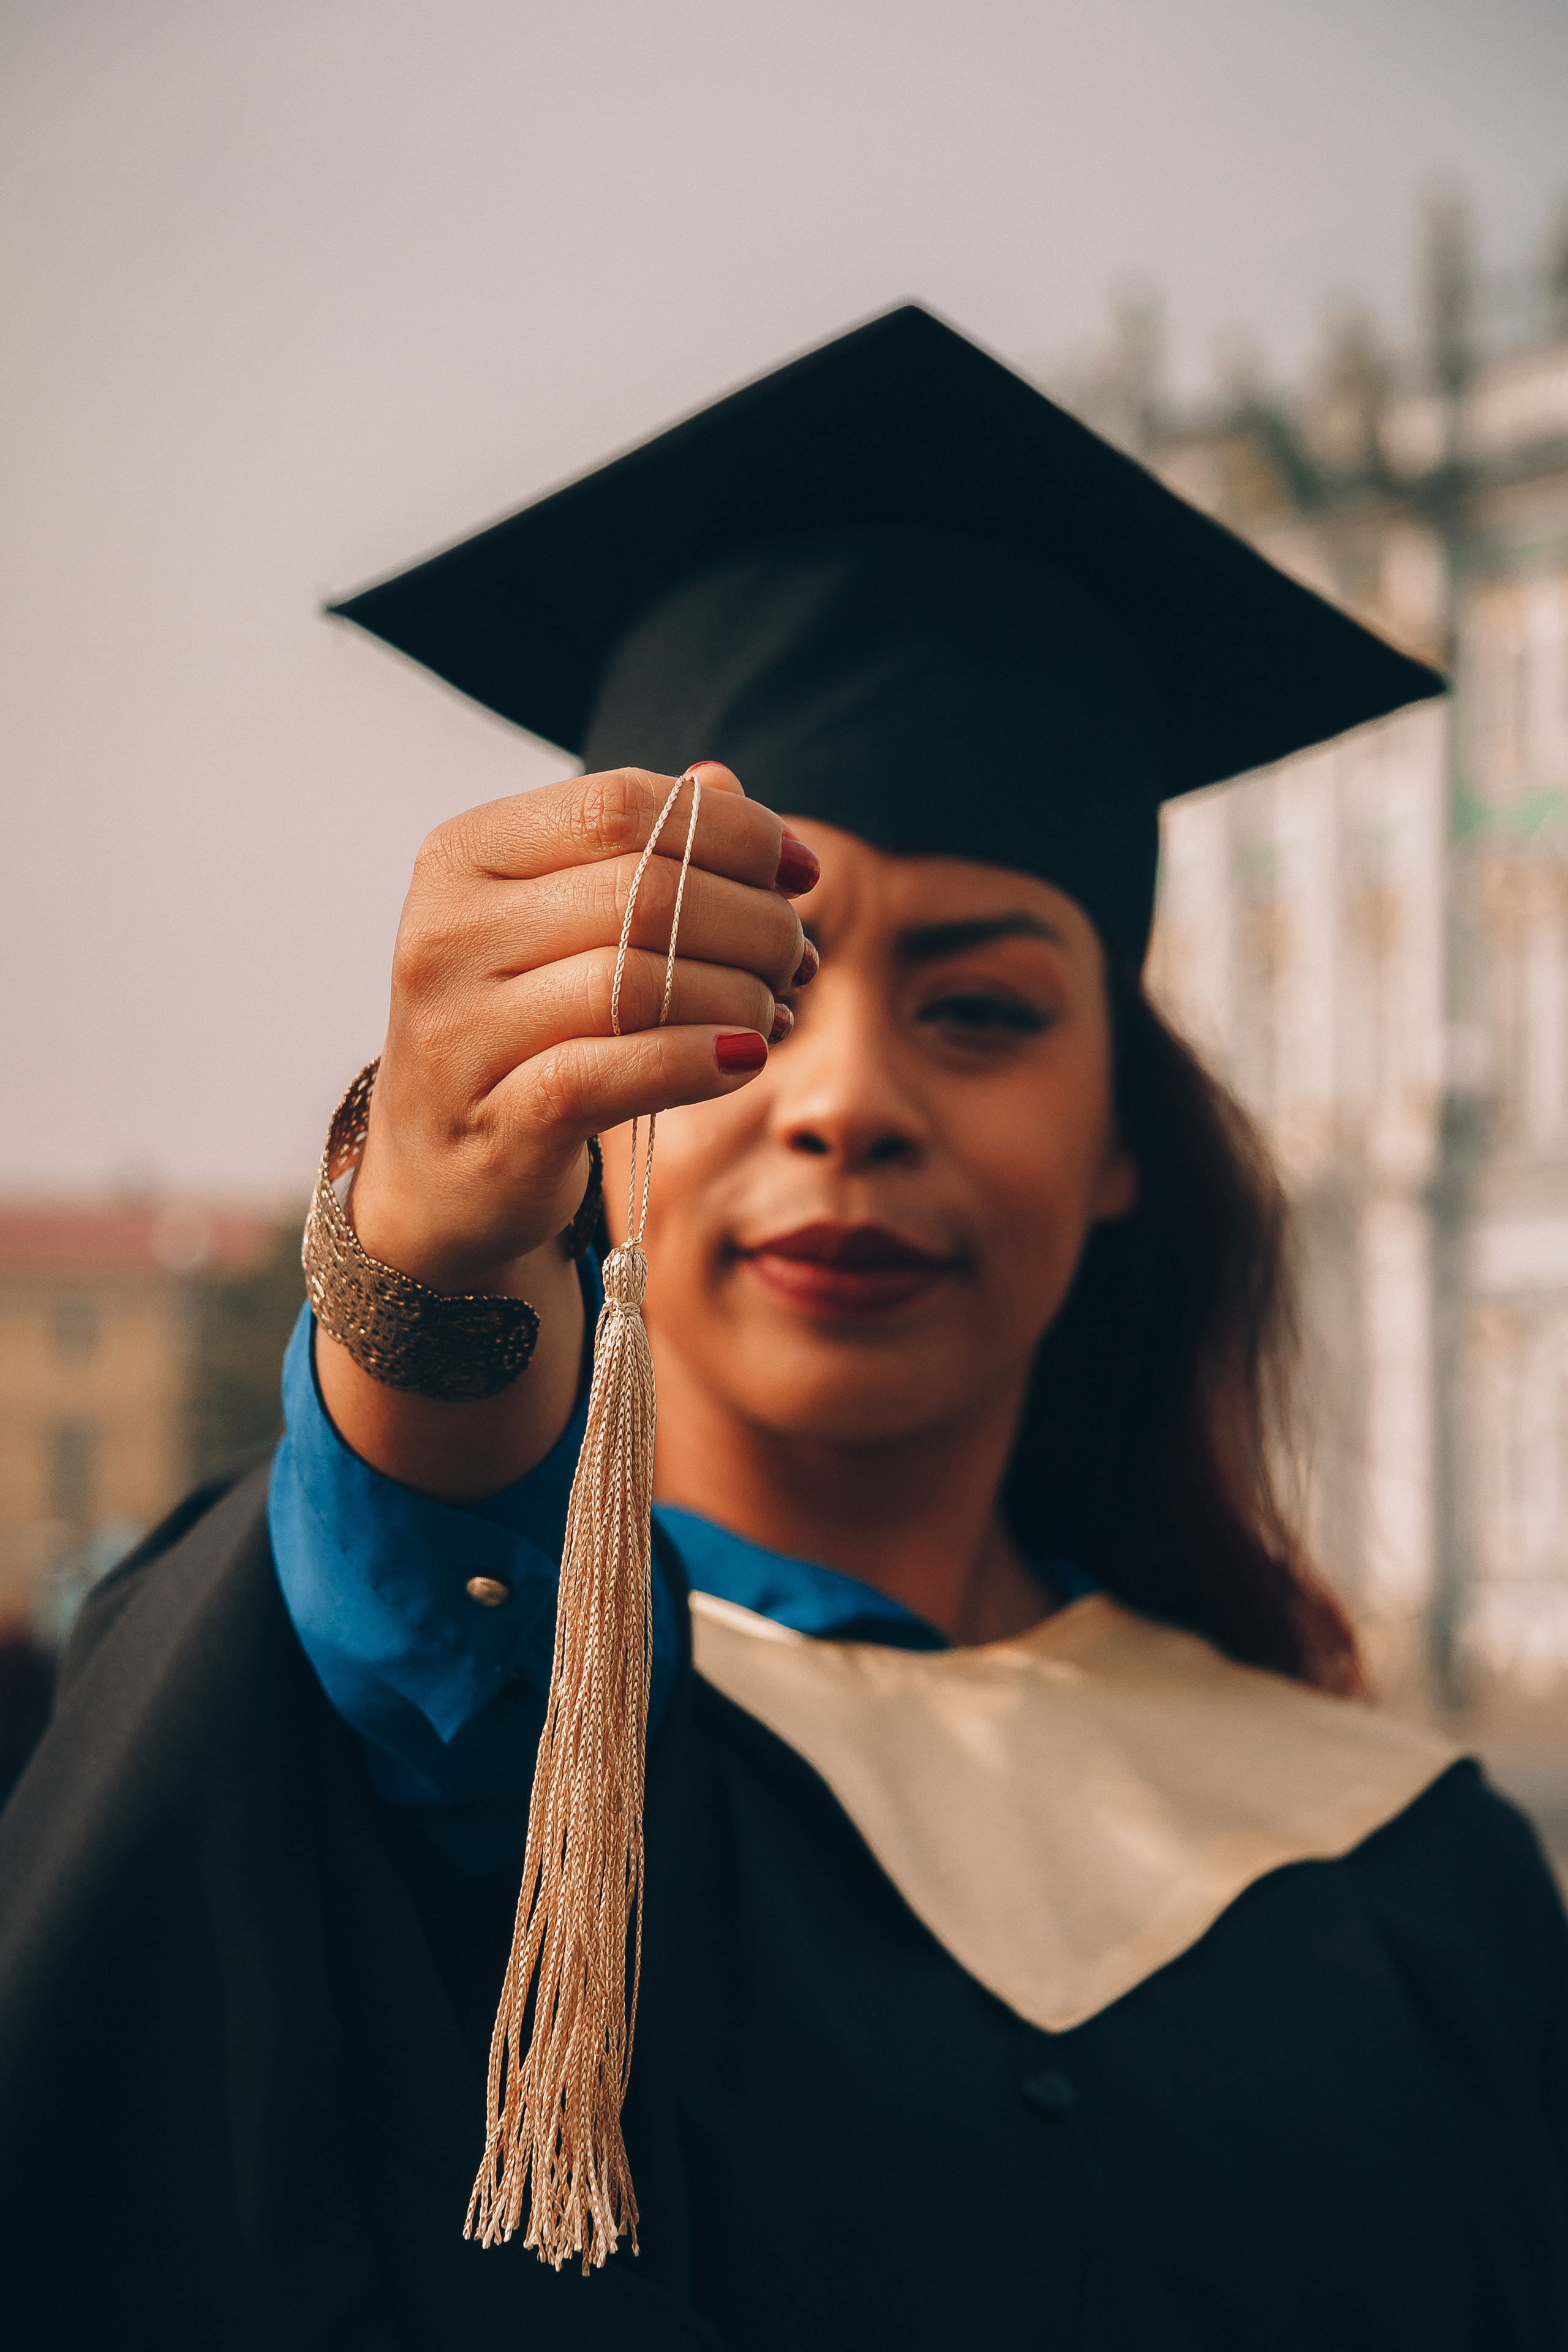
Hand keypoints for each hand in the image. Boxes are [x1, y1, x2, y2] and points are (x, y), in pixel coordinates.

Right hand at [350, 761, 813, 1295]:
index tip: (801, 872)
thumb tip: (726, 785)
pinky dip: (700, 1059)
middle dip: (753, 922)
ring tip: (774, 1010)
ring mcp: (461, 1030)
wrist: (441, 1165)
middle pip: (644, 891)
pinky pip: (618, 1073)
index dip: (734, 830)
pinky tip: (746, 1056)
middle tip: (796, 958)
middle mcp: (447, 931)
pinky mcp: (497, 1121)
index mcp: (465, 854)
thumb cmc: (524, 1026)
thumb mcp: (565, 924)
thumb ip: (640, 850)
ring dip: (739, 995)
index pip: (620, 805)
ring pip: (637, 981)